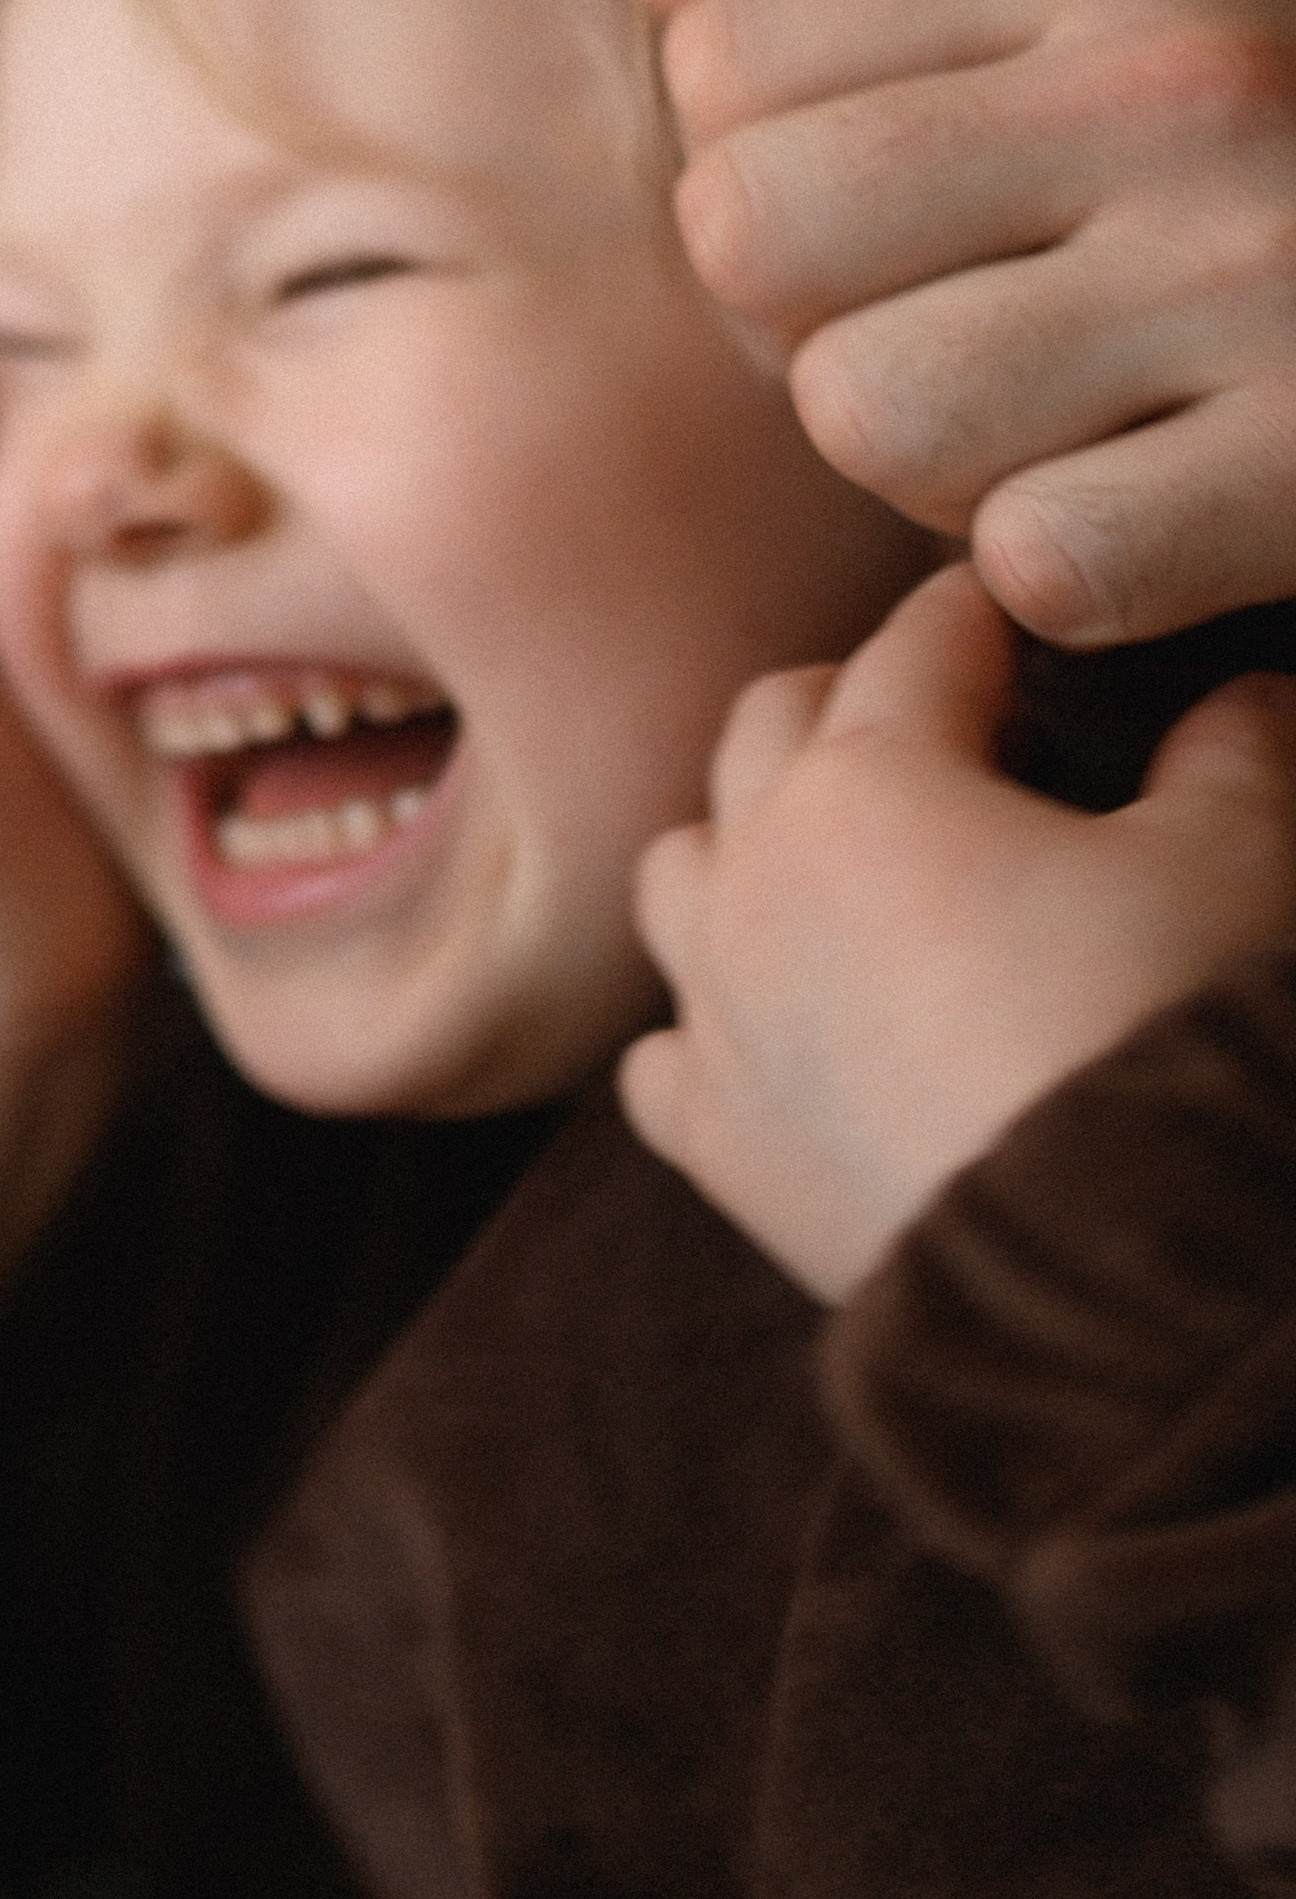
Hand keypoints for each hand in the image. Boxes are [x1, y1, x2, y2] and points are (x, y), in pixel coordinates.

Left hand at [620, 561, 1295, 1297]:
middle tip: (945, 723)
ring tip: (837, 863)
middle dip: (849, 703)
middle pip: (768, 727)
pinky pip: (661, 1060)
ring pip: (680, 871)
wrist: (1111, 1286)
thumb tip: (1243, 693)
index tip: (1025, 612)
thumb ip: (1233, 753)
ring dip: (746, 845)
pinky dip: (706, 1029)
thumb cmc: (1166, 1040)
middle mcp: (756, 876)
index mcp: (868, 779)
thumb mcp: (1237, 862)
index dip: (981, 615)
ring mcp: (717, 1014)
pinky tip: (770, 1036)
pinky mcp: (718, 1147)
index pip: (918, 642)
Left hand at [644, 0, 1295, 645]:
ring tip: (1057, 431)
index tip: (886, 218)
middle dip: (808, 321)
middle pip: (751, 230)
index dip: (759, 164)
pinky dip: (1066, 573)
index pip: (724, 60)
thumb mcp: (1128, 26)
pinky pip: (1037, 560)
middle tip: (948, 341)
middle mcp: (1190, 84)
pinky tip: (1154, 524)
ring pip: (865, 411)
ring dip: (926, 466)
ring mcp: (1272, 271)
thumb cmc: (1293, 170)